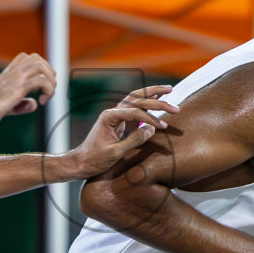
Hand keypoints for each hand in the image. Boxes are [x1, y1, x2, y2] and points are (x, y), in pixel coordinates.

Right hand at [0, 54, 56, 131]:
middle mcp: (12, 72)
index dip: (40, 70)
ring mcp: (15, 78)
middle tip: (46, 91)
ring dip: (50, 82)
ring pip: (42, 67)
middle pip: (37, 58)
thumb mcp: (6, 107)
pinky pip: (42, 80)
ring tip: (45, 97)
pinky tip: (41, 103)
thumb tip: (34, 104)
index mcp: (8, 74)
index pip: (29, 58)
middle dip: (48, 73)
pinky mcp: (17, 87)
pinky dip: (48, 90)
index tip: (40, 89)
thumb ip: (20, 104)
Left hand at [59, 86, 177, 179]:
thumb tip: (152, 129)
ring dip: (152, 94)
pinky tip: (157, 99)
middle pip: (137, 98)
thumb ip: (134, 140)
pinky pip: (136, 110)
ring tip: (168, 89)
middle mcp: (113, 112)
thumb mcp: (115, 152)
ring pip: (136, 100)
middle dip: (156, 96)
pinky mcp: (120, 123)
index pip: (135, 112)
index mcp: (110, 116)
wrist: (81, 163)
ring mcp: (117, 116)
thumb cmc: (95, 159)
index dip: (151, 118)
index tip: (164, 126)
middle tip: (172, 93)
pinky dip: (148, 104)